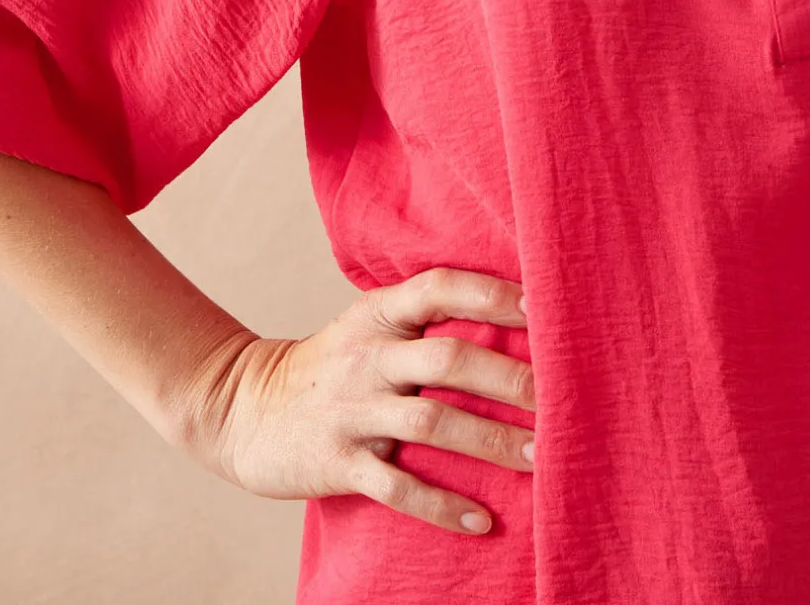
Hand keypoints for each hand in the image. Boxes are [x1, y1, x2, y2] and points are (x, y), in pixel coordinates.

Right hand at [183, 266, 534, 537]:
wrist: (245, 408)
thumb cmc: (332, 365)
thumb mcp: (367, 325)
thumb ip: (423, 318)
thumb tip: (513, 310)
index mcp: (378, 314)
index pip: (439, 288)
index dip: (492, 294)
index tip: (545, 308)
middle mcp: (368, 356)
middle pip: (449, 360)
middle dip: (511, 380)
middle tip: (563, 399)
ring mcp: (353, 410)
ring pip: (434, 423)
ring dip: (493, 442)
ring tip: (543, 459)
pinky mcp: (339, 461)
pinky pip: (398, 486)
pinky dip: (441, 505)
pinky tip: (481, 520)